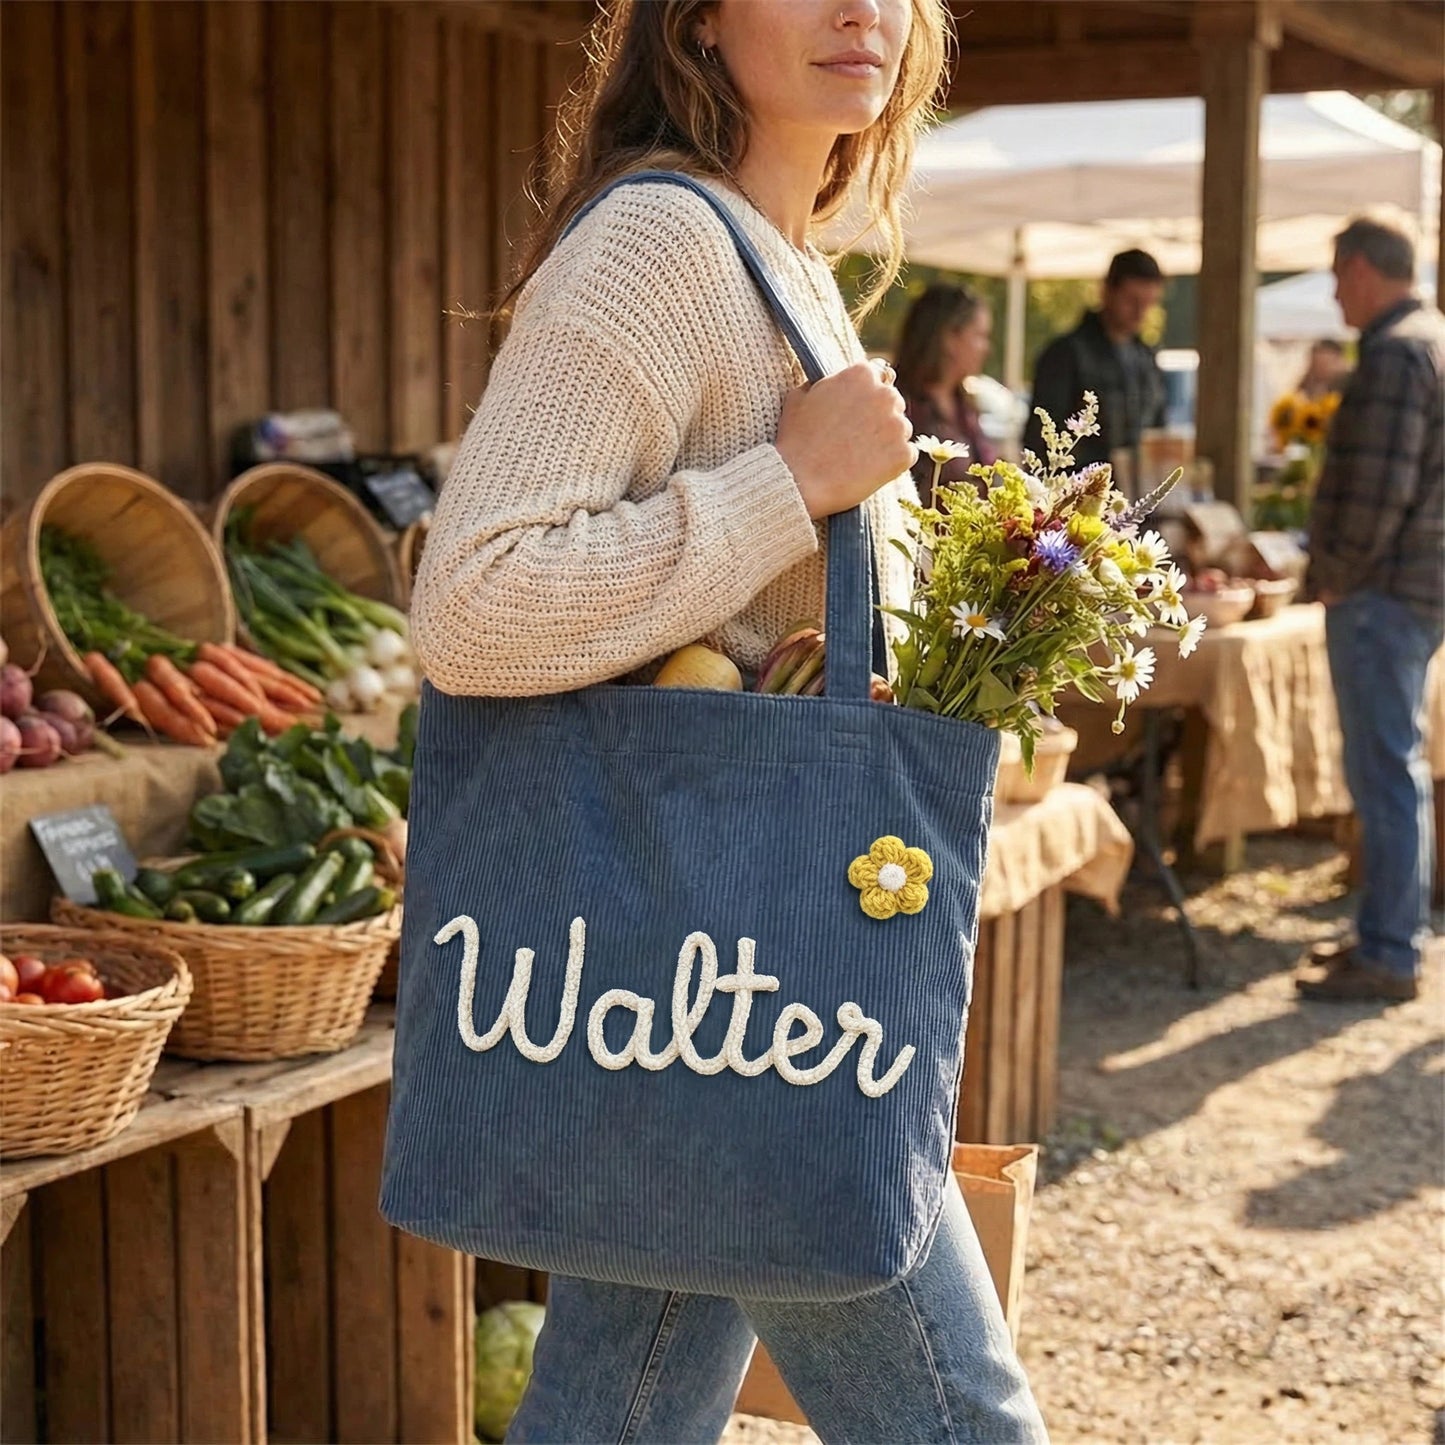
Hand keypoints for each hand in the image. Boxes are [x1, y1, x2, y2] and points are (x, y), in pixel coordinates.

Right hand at [775, 362, 915, 519]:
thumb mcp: (799, 397)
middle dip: (878, 415)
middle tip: (856, 436)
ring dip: (886, 439)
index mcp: (861, 374)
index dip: (866, 393)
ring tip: (858, 456)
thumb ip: (822, 383)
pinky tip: (868, 470)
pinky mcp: (904, 454)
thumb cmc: (795, 440)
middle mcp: (885, 394)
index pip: (877, 374)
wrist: (800, 482)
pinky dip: (891, 463)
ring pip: (900, 428)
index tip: (858, 408)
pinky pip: (905, 454)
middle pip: (892, 401)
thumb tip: (831, 382)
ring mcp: (898, 425)